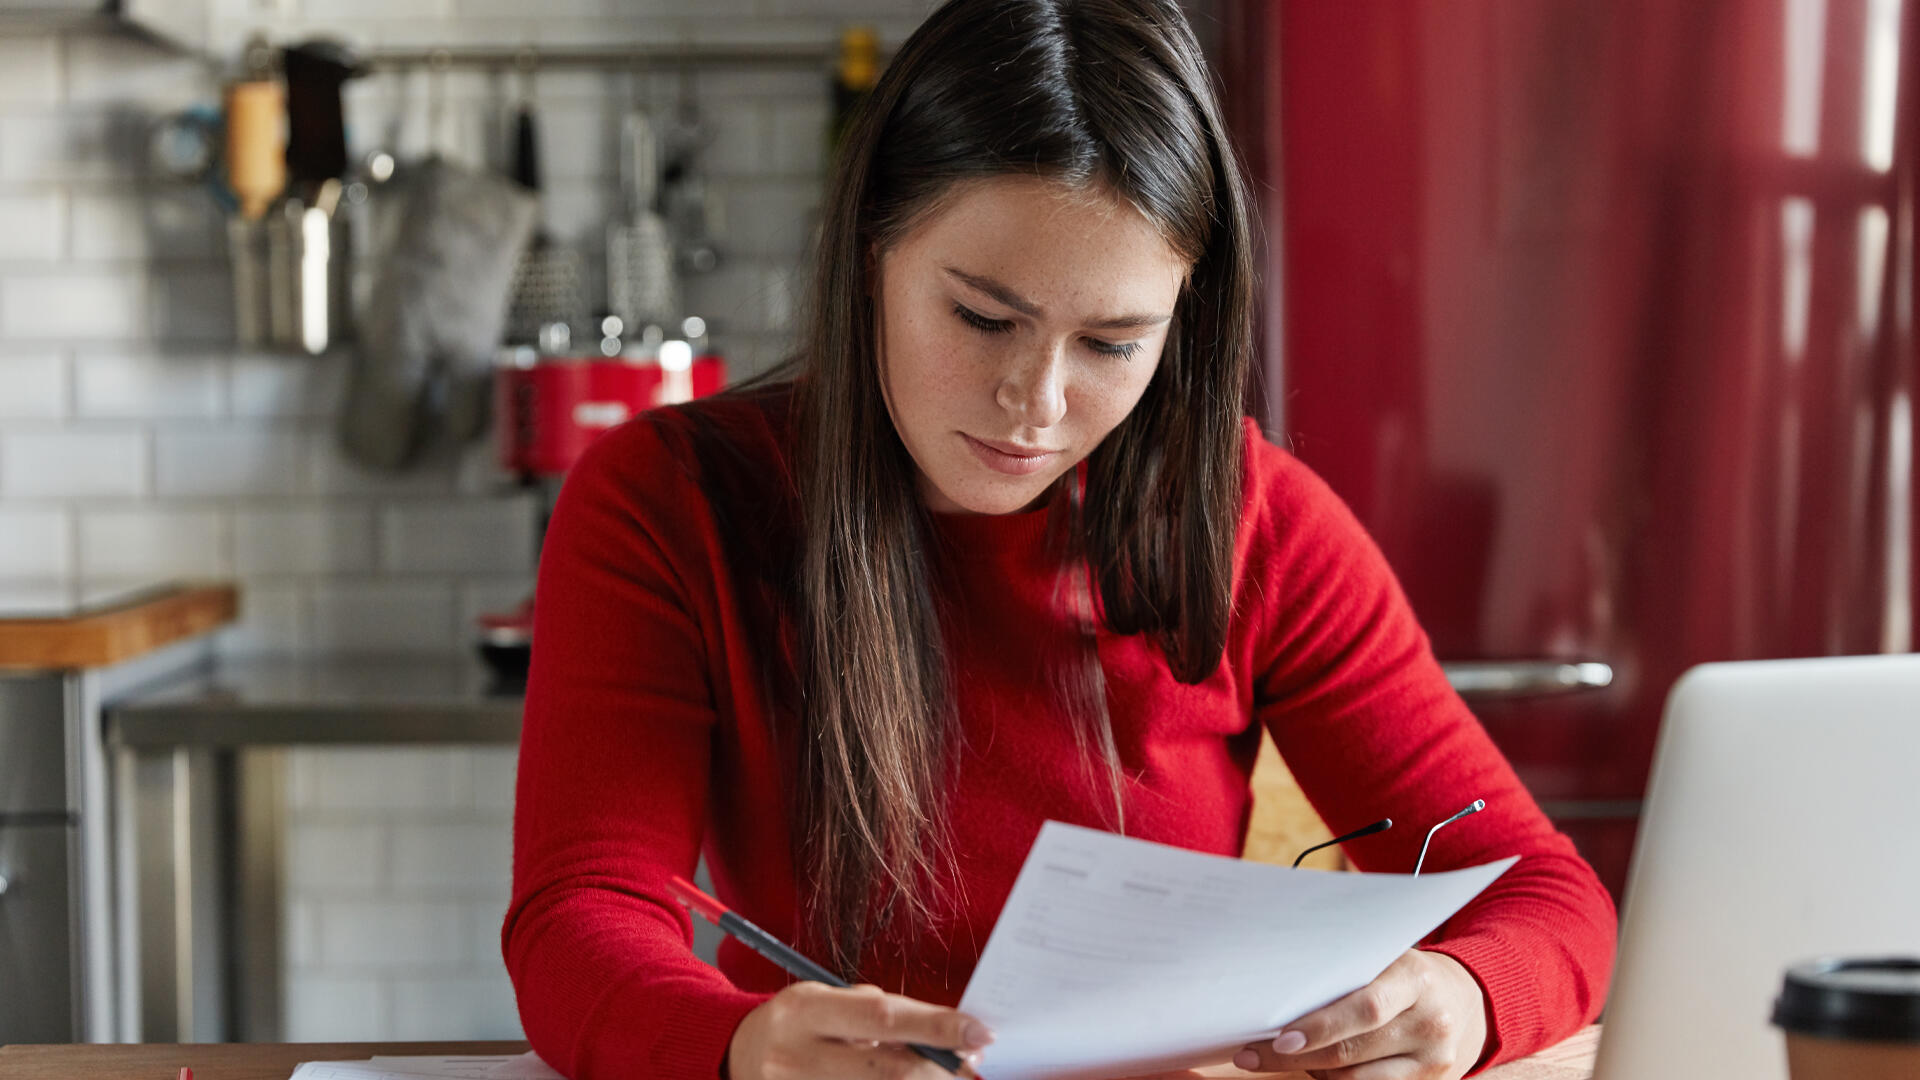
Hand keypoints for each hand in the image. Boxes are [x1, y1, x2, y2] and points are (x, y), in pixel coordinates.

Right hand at [728, 981, 992, 1079]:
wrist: (737, 1058)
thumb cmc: (798, 1026)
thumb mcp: (825, 1003)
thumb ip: (880, 1014)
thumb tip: (949, 1034)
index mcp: (803, 1012)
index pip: (882, 1017)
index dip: (938, 1026)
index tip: (980, 1032)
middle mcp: (795, 1059)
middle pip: (889, 1072)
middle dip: (940, 1070)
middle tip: (972, 1064)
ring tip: (944, 1074)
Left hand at [1231, 949, 1487, 1078]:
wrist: (1463, 1000)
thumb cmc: (1402, 975)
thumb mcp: (1384, 958)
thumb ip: (1344, 972)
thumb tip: (1278, 992)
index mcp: (1416, 979)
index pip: (1366, 1009)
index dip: (1320, 1027)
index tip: (1279, 1037)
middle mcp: (1432, 1023)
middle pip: (1352, 1052)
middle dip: (1295, 1057)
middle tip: (1253, 1055)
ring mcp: (1435, 1062)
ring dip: (1313, 1071)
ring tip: (1284, 1056)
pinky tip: (1319, 1067)